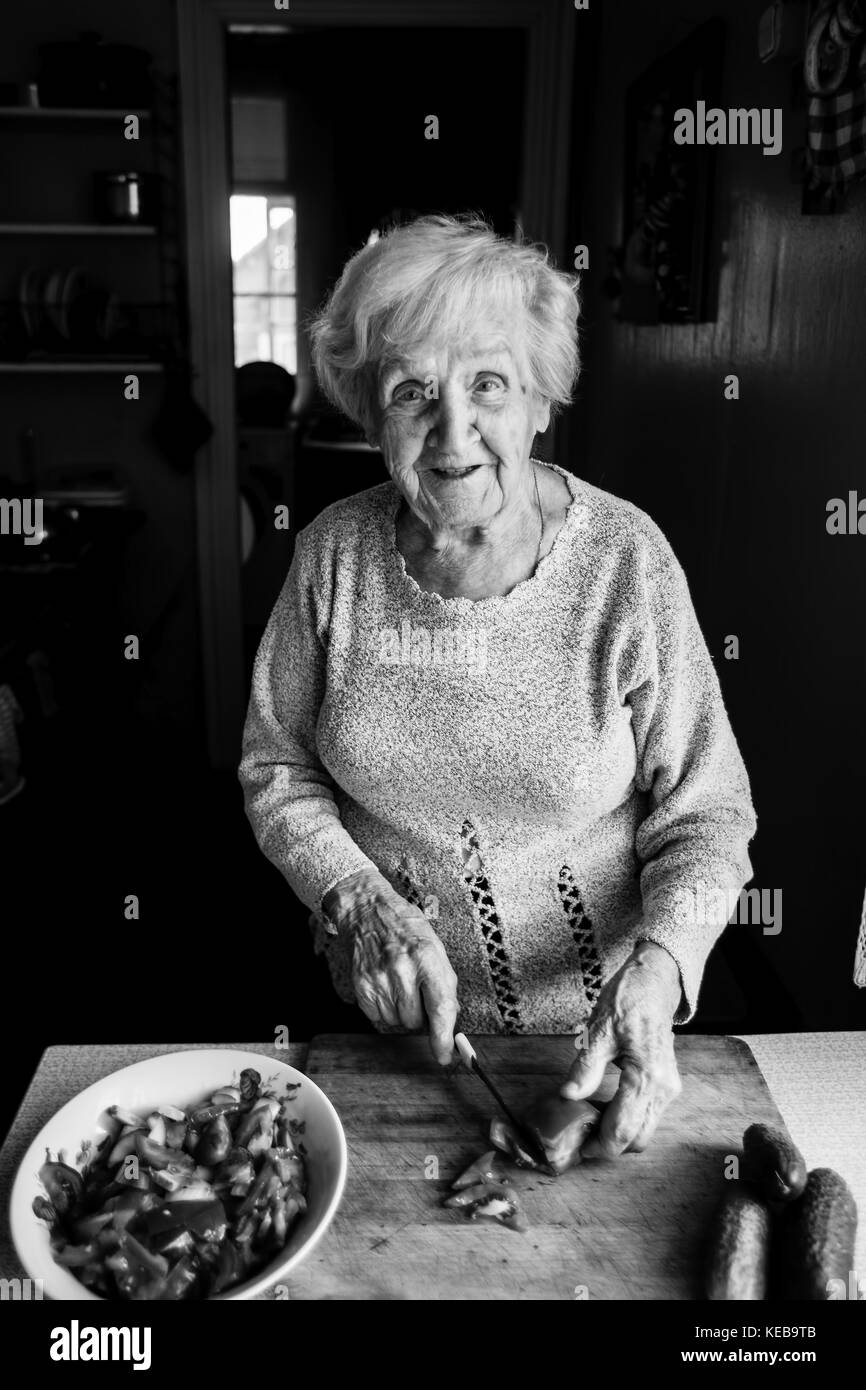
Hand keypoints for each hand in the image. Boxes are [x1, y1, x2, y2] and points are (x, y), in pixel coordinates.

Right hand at [323, 869, 458, 1064]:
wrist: (369, 912)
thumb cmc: (408, 930)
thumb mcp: (436, 949)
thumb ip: (445, 985)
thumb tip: (450, 1022)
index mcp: (427, 957)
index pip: (440, 1007)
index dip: (443, 1038)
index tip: (444, 1056)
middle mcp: (402, 969)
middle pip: (416, 1021)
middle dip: (422, 1016)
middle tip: (418, 993)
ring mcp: (378, 979)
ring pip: (398, 1023)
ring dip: (403, 1014)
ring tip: (401, 987)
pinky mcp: (361, 987)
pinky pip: (378, 1018)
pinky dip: (386, 1011)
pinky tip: (387, 989)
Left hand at [560, 941, 682, 1156]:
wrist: (654, 982)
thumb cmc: (628, 1000)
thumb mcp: (599, 1030)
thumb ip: (585, 1068)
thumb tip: (568, 1096)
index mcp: (647, 1078)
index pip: (622, 1131)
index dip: (598, 1146)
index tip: (576, 1147)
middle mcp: (664, 1089)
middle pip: (637, 1139)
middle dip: (608, 1145)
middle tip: (578, 1136)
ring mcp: (668, 1088)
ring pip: (643, 1130)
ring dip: (617, 1132)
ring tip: (587, 1120)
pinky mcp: (666, 1085)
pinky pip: (646, 1114)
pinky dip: (625, 1119)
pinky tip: (603, 1106)